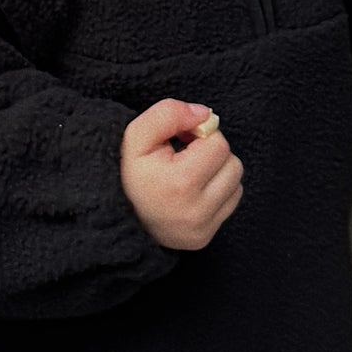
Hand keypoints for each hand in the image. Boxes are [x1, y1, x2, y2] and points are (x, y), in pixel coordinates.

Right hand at [120, 101, 242, 251]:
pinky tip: (194, 189)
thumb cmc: (130, 172)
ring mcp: (202, 227)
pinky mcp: (205, 237)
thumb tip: (204, 114)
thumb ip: (169, 113)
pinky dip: (218, 190)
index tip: (182, 139)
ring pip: (235, 182)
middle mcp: (195, 210)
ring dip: (217, 171)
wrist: (116, 214)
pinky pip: (231, 201)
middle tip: (186, 154)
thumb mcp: (137, 135)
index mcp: (180, 183)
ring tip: (190, 171)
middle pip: (232, 164)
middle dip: (211, 152)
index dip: (201, 134)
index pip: (218, 144)